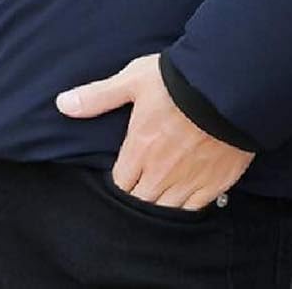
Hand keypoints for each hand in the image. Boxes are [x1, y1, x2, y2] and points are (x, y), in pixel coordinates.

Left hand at [55, 53, 255, 210]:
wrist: (229, 84)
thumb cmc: (178, 80)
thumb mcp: (134, 80)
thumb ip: (99, 96)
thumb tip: (62, 104)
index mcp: (140, 149)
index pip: (119, 184)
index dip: (119, 182)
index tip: (122, 175)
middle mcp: (162, 172)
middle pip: (141, 202)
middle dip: (137, 197)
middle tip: (139, 187)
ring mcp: (190, 181)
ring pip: (166, 211)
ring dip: (159, 206)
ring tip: (158, 198)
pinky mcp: (216, 183)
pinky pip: (195, 209)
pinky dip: (187, 208)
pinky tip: (184, 201)